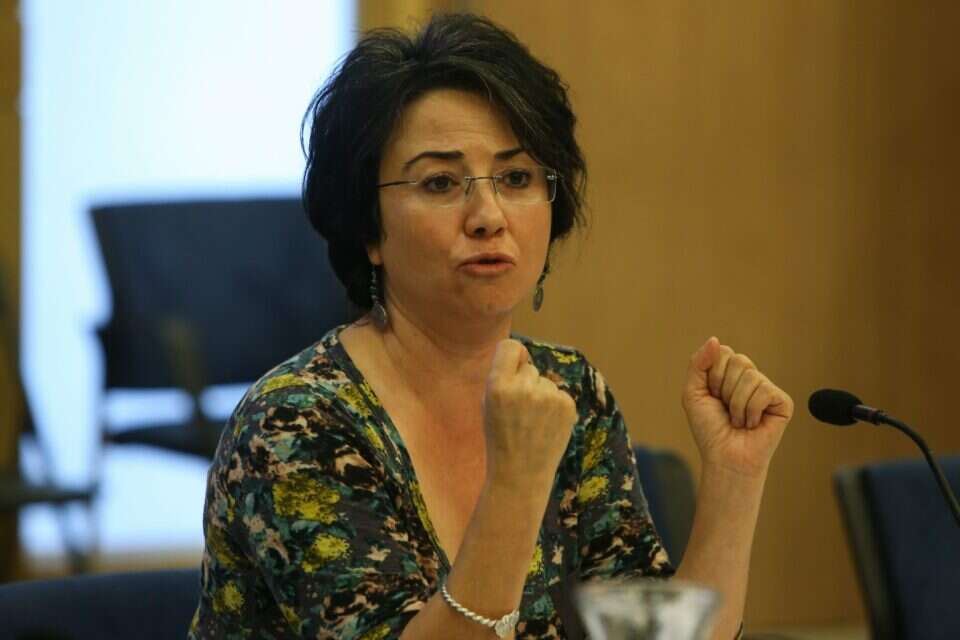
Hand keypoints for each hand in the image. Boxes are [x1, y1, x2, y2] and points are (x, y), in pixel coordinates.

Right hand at [482, 340, 577, 488]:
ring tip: (533, 423)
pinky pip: (559, 394)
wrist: (520, 474)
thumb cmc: (500, 438)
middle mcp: (524, 388)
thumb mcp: (488, 404)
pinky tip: (546, 426)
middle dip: (525, 383)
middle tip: (520, 411)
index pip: (510, 346)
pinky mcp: (567, 406)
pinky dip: (555, 407)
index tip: (514, 365)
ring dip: (541, 396)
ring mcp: (548, 397)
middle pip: (529, 367)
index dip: (513, 355)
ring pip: (546, 382)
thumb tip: (522, 354)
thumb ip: (502, 377)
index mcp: (498, 386)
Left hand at [681, 337, 793, 477]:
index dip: (712, 375)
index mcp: (729, 373)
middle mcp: (750, 377)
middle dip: (724, 387)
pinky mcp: (783, 402)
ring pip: (750, 376)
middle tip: (725, 409)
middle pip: (738, 360)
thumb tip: (715, 340)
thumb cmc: (709, 428)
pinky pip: (764, 391)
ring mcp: (767, 389)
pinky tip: (752, 424)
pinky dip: (751, 410)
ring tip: (738, 420)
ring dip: (736, 404)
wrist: (724, 457)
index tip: (711, 396)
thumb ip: (698, 364)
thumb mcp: (693, 392)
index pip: (722, 352)